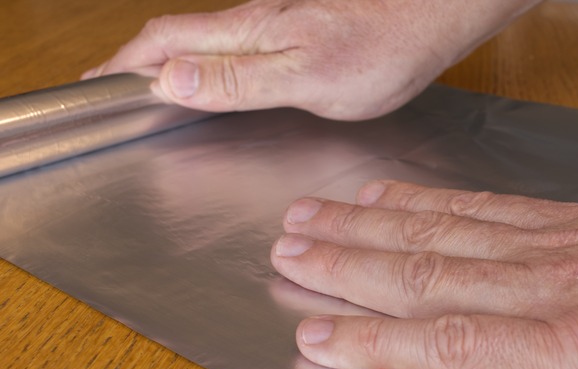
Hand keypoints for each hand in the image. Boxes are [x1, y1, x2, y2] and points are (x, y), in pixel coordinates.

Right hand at [82, 0, 538, 119]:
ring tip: (151, 84)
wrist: (429, 18)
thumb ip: (240, 81)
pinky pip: (235, 43)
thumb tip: (171, 80)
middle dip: (137, 59)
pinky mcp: (298, 28)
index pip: (166, 42)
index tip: (94, 85)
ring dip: (169, 57)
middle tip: (112, 84)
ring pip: (205, 38)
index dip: (125, 63)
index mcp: (248, 34)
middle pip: (177, 35)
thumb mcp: (307, 78)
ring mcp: (276, 23)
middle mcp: (255, 22)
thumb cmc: (379, 50)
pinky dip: (207, 59)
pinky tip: (215, 74)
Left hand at [270, 176, 577, 368]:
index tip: (367, 200)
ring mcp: (552, 299)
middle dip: (357, 231)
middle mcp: (554, 255)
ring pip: (426, 276)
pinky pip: (451, 346)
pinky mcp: (564, 355)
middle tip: (300, 221)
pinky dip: (381, 342)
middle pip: (434, 237)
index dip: (414, 207)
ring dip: (350, 267)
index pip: (479, 213)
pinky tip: (328, 338)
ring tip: (296, 255)